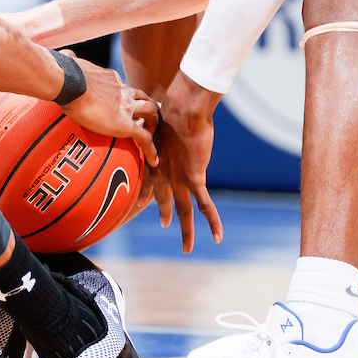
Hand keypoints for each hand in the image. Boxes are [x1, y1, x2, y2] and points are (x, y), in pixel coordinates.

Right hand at [59, 53, 158, 166]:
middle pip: (145, 98)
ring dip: (154, 124)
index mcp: (112, 79)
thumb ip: (70, 60)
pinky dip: (151, 149)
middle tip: (150, 120)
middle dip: (151, 108)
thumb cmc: (64, 73)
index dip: (131, 96)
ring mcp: (126, 106)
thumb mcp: (70, 62)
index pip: (127, 88)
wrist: (69, 83)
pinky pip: (144, 137)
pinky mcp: (125, 123)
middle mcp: (123, 90)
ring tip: (152, 135)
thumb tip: (63, 55)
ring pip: (151, 113)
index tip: (129, 103)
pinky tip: (154, 161)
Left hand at [155, 72, 223, 252]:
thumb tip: (155, 115)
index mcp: (154, 160)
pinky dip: (213, 222)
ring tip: (187, 248)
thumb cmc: (170, 109)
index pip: (146, 181)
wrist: (182, 112)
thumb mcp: (158, 120)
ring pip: (184, 211)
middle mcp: (163, 173)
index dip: (144, 193)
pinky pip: (206, 205)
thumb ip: (156, 126)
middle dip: (163, 213)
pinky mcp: (195, 179)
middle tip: (163, 224)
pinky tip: (217, 237)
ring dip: (186, 231)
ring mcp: (179, 179)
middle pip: (163, 199)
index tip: (139, 203)